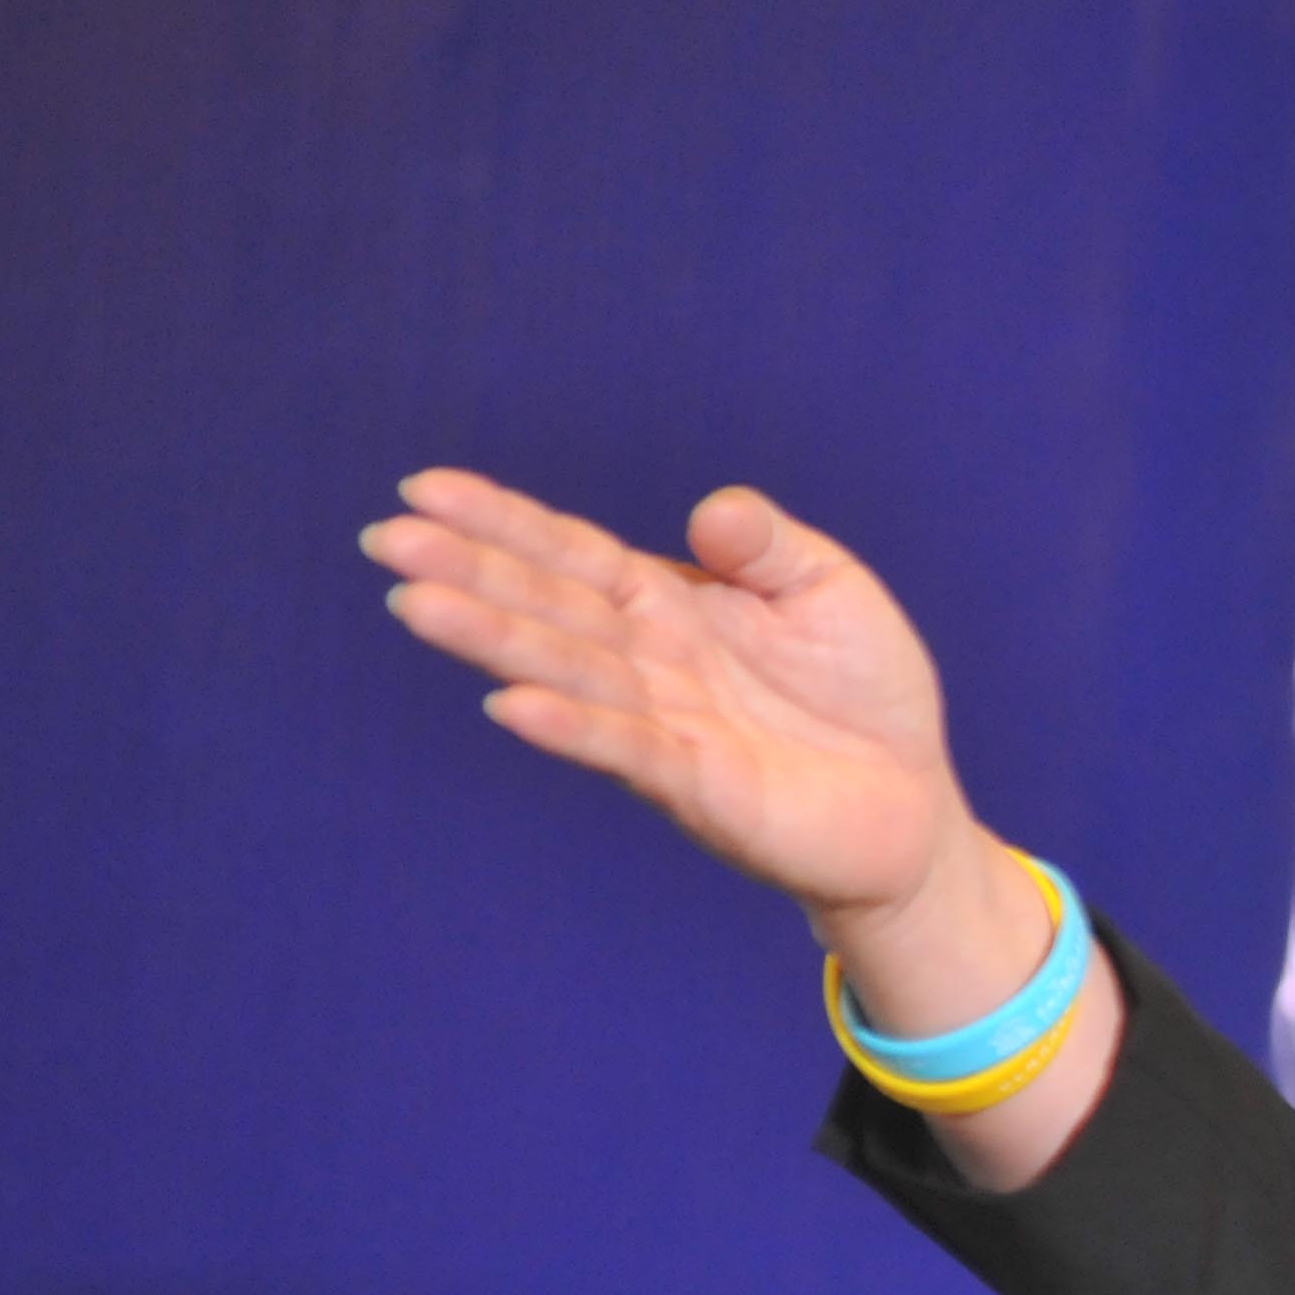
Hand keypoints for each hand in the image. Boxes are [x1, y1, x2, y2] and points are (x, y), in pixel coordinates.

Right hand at [363, 467, 1113, 1190]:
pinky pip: (626, 750)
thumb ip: (768, 545)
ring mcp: (666, 726)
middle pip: (548, 608)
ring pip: (567, 673)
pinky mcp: (700, 787)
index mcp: (672, 604)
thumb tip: (708, 512)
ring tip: (415, 604)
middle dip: (468, 573)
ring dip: (493, 641)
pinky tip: (507, 705)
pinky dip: (570, 728)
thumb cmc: (866, 692)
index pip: (572, 554)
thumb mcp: (829, 588)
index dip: (502, 522)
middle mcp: (651, 662)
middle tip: (384, 541)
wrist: (911, 805)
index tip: (423, 489)